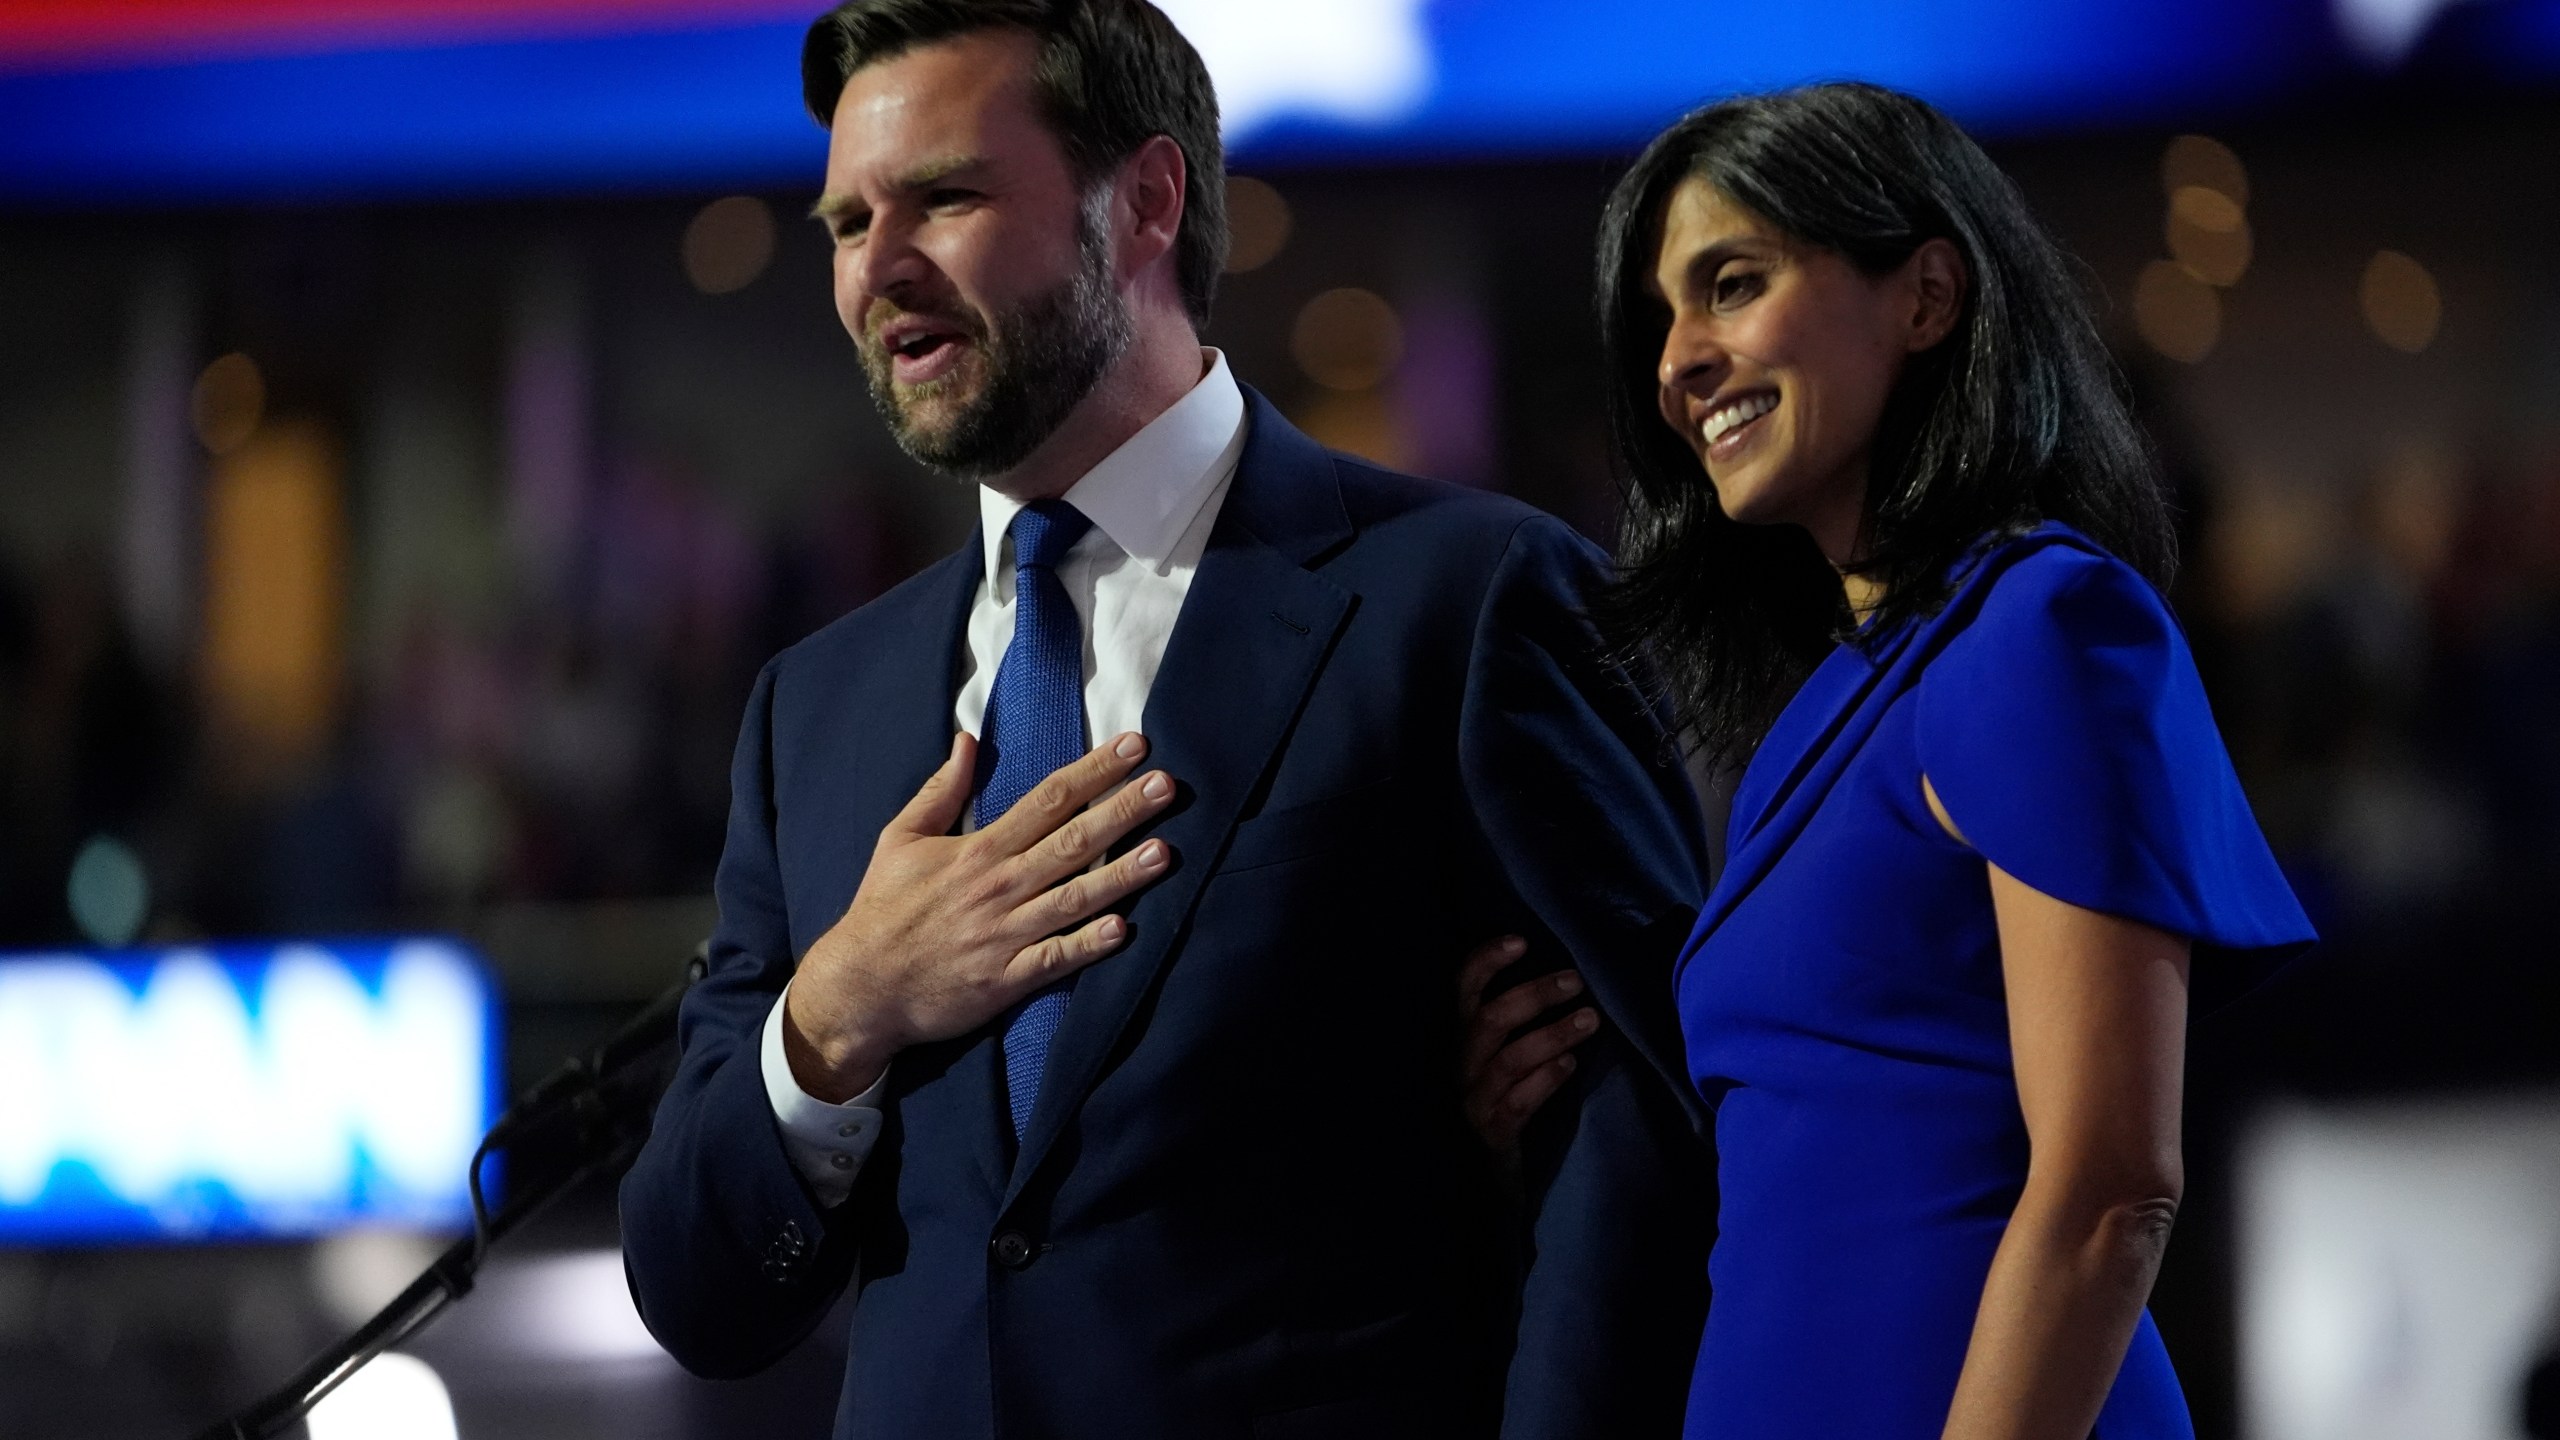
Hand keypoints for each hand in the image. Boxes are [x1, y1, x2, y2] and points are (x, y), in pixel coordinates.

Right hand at [782, 730, 1178, 1100]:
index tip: (1135, 747)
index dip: (1094, 770)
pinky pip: (1055, 960)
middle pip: (1072, 841)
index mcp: (979, 850)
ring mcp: (1005, 934)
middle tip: (1168, 786)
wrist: (861, 987)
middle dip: (1122, 812)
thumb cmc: (883, 909)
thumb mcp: (901, 839)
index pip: (1048, 799)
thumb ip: (941, 790)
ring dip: (1122, 876)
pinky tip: (1124, 930)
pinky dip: (1088, 946)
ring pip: (1074, 899)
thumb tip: (967, 740)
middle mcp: (999, 887)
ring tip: (1165, 853)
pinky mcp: (1006, 979)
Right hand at [1456, 935, 1598, 1155]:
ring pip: (1509, 1060)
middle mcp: (1463, 1066)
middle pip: (1490, 1020)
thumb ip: (1523, 1019)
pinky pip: (1518, 1104)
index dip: (1485, 962)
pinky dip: (1545, 1080)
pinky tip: (1570, 1065)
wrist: (1499, 1174)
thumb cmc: (1514, 1096)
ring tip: (1590, 1020)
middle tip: (1576, 982)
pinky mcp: (1494, 1135)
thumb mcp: (1512, 1052)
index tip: (1521, 942)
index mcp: (1465, 1039)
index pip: (1463, 990)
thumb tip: (1568, 975)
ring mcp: (1475, 1102)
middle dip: (1534, 995)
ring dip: (1552, 1034)